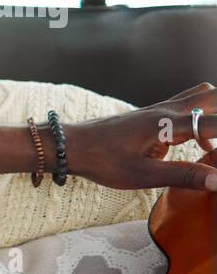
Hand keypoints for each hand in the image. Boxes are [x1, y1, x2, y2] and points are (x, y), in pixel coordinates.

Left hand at [66, 83, 216, 191]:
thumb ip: (183, 177)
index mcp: (167, 125)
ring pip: (201, 96)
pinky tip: (200, 145)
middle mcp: (167, 111)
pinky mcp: (152, 114)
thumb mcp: (142, 176)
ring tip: (214, 144)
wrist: (71, 146)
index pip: (215, 123)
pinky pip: (187, 106)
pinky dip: (203, 117)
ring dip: (216, 111)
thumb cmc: (102, 161)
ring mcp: (159, 109)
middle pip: (212, 97)